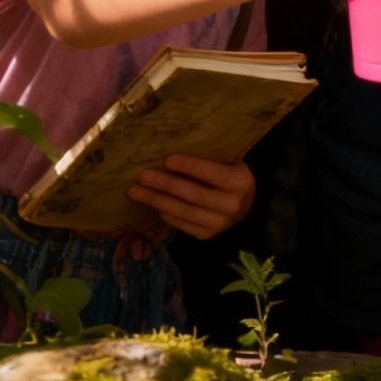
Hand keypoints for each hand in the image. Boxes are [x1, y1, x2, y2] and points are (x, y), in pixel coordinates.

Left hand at [128, 155, 254, 239]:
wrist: (244, 203)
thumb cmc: (230, 172)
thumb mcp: (228, 161)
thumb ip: (209, 156)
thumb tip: (171, 145)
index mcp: (241, 182)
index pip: (214, 174)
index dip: (190, 167)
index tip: (167, 159)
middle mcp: (232, 206)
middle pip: (194, 195)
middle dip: (166, 185)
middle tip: (143, 176)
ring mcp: (220, 224)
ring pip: (184, 212)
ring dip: (157, 201)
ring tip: (136, 191)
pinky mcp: (207, 235)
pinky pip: (182, 224)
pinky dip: (165, 213)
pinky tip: (151, 202)